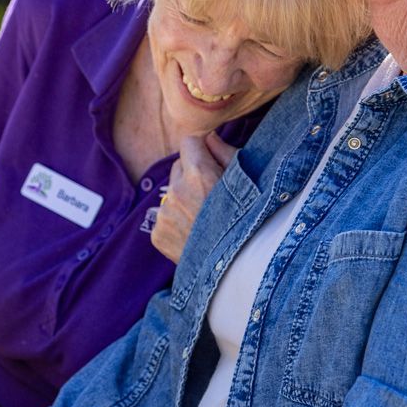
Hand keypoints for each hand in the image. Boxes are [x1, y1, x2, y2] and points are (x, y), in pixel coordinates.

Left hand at [151, 132, 236, 262]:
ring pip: (171, 194)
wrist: (237, 269)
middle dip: (191, 175)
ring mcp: (164, 213)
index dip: (201, 150)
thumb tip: (210, 137)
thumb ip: (225, 154)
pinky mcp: (157, 233)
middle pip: (178, 167)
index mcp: (198, 173)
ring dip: (183, 200)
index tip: (210, 160)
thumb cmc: (249, 222)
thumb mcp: (246, 184)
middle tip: (211, 195)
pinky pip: (164, 218)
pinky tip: (194, 235)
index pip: (189, 142)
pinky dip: (175, 223)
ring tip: (205, 220)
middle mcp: (176, 191)